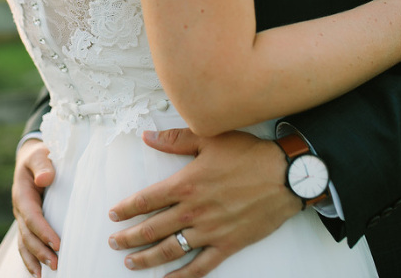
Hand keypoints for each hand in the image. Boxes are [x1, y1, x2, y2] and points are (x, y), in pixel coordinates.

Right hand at [12, 139, 59, 276]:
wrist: (31, 157)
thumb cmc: (38, 156)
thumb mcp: (39, 154)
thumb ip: (42, 165)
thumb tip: (45, 179)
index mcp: (22, 193)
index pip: (32, 216)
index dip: (43, 231)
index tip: (57, 243)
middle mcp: (20, 208)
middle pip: (27, 234)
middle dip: (40, 251)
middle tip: (56, 263)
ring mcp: (22, 217)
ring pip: (25, 242)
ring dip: (35, 258)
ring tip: (45, 273)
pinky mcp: (28, 221)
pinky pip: (27, 242)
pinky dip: (30, 258)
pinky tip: (38, 271)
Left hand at [108, 129, 301, 276]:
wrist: (286, 176)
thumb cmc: (248, 155)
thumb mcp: (209, 139)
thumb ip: (175, 140)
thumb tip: (148, 137)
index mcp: (185, 184)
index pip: (146, 200)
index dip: (126, 209)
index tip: (113, 215)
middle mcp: (193, 210)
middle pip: (151, 229)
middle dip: (128, 237)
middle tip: (114, 243)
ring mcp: (209, 230)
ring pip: (169, 250)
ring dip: (146, 258)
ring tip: (130, 262)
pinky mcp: (227, 244)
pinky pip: (200, 266)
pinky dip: (182, 277)